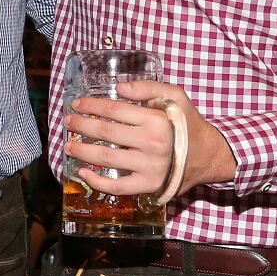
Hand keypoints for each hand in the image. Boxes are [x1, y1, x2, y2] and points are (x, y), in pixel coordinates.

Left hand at [63, 80, 234, 196]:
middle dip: (81, 125)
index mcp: (157, 120)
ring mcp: (150, 168)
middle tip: (67, 122)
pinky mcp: (149, 186)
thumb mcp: (176, 97)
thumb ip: (149, 87)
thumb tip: (119, 88)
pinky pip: (117, 187)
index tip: (77, 104)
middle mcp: (152, 144)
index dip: (91, 106)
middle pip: (105, 132)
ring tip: (68, 146)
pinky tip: (82, 173)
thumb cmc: (188, 124)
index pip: (114, 110)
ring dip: (82, 151)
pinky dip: (97, 182)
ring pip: (106, 158)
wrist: (209, 156)